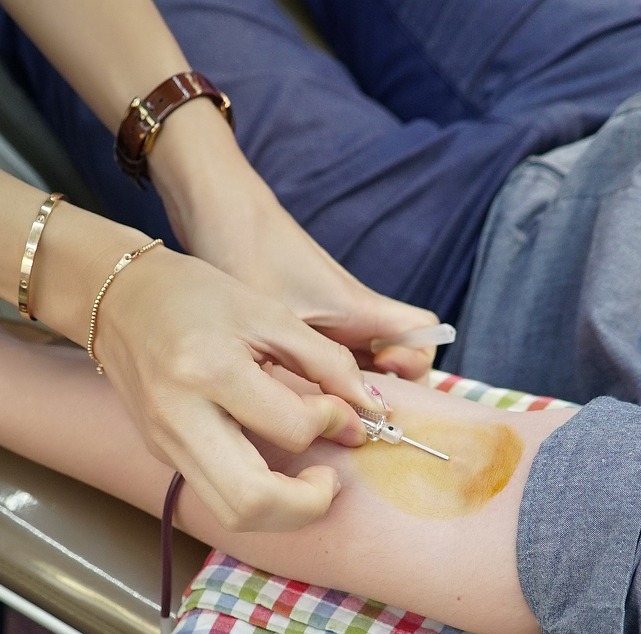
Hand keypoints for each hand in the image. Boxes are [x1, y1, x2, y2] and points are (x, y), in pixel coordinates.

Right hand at [92, 242, 384, 531]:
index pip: (289, 428)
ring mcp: (166, 444)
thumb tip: (369, 411)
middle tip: (331, 480)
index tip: (345, 411)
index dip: (332, 423)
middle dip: (309, 505)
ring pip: (232, 516)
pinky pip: (217, 494)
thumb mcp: (270, 313)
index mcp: (210, 371)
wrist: (119, 298)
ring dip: (284, 512)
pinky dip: (259, 495)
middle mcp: (181, 418)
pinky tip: (276, 465)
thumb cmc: (197, 296)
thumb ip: (327, 362)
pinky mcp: (163, 455)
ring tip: (310, 482)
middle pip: (253, 503)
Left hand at [148, 110, 441, 381]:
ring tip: (320, 409)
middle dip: (386, 388)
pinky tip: (293, 396)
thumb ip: (307, 365)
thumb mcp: (274, 316)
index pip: (424, 334)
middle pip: (399, 357)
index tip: (383, 375)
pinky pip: (331, 359)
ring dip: (350, 389)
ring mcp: (329, 319)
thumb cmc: (246, 252)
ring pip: (364, 362)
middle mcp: (353, 314)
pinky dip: (323, 381)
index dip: (416, 361)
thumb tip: (330, 417)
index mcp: (358, 307)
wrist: (215, 210)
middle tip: (350, 408)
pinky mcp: (303, 322)